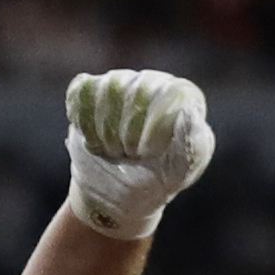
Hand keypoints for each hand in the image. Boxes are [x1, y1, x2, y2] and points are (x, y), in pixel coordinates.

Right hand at [63, 68, 214, 241]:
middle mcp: (155, 81)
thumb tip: (189, 111)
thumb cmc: (156, 181)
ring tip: (114, 151)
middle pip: (135, 90)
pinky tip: (93, 141)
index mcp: (183, 95)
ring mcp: (122, 81)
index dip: (151, 128)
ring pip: (106, 89)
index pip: (167, 95)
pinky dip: (82, 123)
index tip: (147, 154)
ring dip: (104, 132)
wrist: (118, 193)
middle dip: (127, 134)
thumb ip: (193, 143)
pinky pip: (81, 92)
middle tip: (130, 157)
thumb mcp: (180, 172)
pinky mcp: (93, 88)